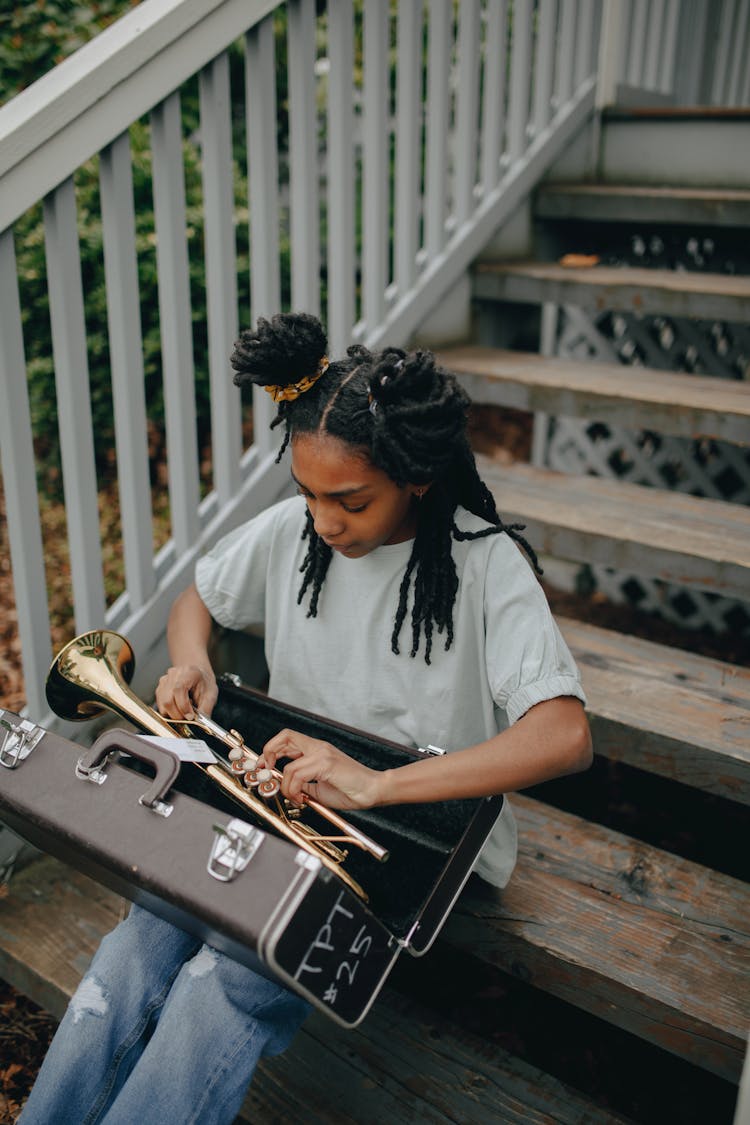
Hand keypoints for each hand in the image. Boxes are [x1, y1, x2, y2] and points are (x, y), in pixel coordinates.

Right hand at [155, 664, 217, 719]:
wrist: (198, 674)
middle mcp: (173, 675)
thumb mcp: (211, 695)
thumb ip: (206, 709)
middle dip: (178, 715)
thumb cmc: (204, 682)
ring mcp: (164, 681)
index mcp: (188, 672)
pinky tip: (179, 706)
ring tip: (185, 709)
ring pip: (162, 705)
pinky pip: (160, 706)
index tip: (191, 716)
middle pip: (167, 700)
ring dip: (173, 713)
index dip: (183, 707)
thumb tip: (200, 724)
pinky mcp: (159, 689)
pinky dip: (169, 711)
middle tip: (188, 717)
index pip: (179, 690)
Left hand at [259, 728, 383, 809]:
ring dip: (285, 787)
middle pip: (285, 736)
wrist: (372, 790)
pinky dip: (293, 790)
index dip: (271, 749)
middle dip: (268, 753)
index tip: (265, 766)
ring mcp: (322, 754)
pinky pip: (298, 775)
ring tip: (295, 798)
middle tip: (266, 771)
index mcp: (317, 750)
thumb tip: (286, 788)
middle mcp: (319, 747)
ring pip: (288, 765)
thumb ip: (303, 784)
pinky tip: (302, 798)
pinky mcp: (326, 763)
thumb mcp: (319, 787)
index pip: (288, 739)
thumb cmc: (351, 789)